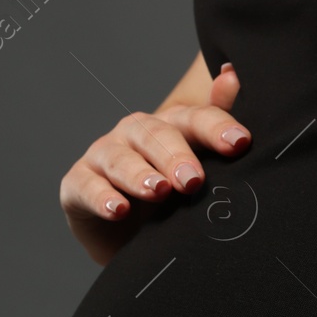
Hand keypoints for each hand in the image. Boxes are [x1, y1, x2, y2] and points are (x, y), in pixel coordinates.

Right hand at [59, 62, 250, 264]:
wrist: (129, 240)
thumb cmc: (171, 201)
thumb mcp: (200, 169)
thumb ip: (216, 127)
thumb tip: (233, 76)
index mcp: (170, 127)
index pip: (195, 119)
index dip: (217, 128)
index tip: (240, 143)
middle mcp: (134, 134)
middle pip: (155, 134)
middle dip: (175, 156)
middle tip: (193, 180)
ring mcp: (103, 156)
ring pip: (119, 159)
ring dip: (138, 174)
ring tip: (158, 191)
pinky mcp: (76, 185)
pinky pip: (86, 186)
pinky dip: (101, 198)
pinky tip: (118, 209)